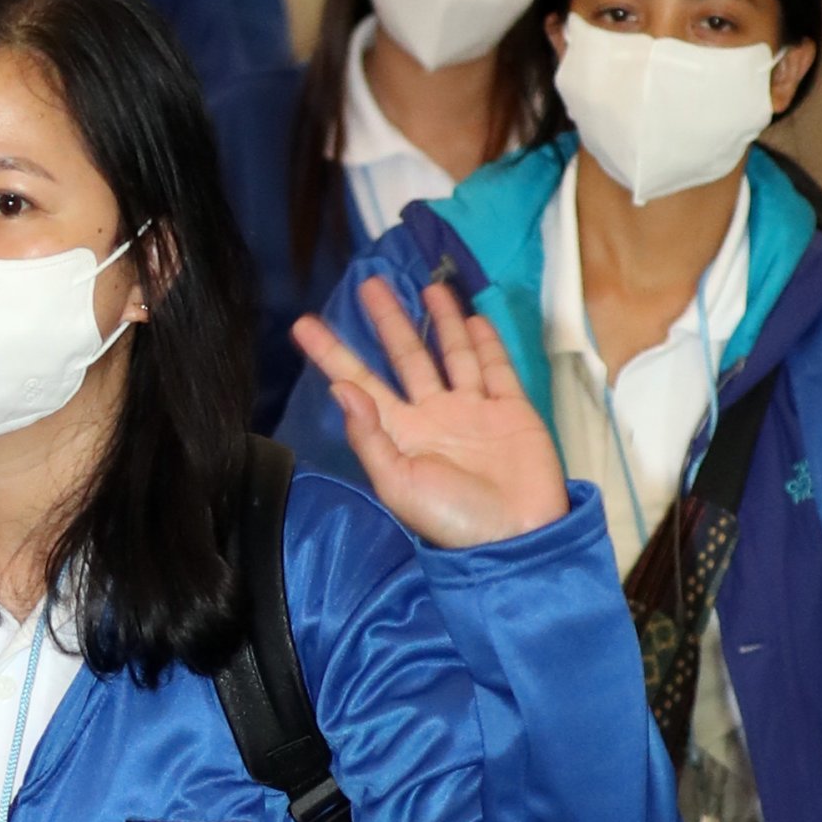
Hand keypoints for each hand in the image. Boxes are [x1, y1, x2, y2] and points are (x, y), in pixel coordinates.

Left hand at [293, 276, 569, 551]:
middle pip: (406, 357)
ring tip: (427, 287)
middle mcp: (433, 414)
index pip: (359, 382)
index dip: (333, 354)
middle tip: (369, 283)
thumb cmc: (452, 518)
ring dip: (440, 321)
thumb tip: (340, 389)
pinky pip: (495, 368)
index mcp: (400, 432)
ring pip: (452, 353)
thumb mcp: (398, 483)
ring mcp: (473, 410)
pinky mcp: (511, 409)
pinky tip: (472, 318)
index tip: (304, 324)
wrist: (517, 538)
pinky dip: (485, 343)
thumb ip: (369, 436)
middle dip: (388, 321)